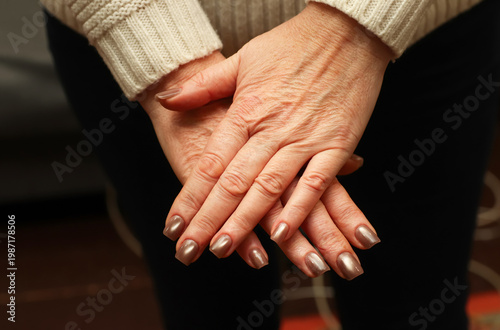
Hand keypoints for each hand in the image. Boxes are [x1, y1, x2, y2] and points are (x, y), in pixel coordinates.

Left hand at [140, 51, 367, 275]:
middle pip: (232, 183)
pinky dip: (299, 208)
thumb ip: (204, 86)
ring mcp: (305, 138)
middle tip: (189, 251)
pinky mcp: (337, 144)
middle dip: (208, 221)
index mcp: (245, 111)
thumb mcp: (242, 60)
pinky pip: (316, 182)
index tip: (174, 226)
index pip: (211, 164)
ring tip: (222, 249)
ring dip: (245, 222)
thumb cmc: (293, 44)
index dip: (190, 198)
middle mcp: (271, 129)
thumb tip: (168, 100)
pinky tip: (283, 233)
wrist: (347, 31)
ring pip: (268, 188)